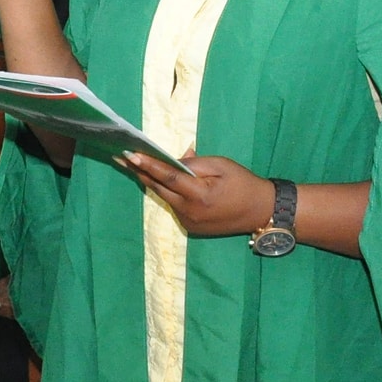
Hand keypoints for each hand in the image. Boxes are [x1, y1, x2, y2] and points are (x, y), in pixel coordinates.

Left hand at [120, 151, 275, 237]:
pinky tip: (158, 179)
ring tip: (134, 164)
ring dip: (152, 181)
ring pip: (164, 197)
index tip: (130, 154)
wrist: (260, 211)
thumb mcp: (222, 165)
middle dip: (140, 172)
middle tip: (120, 157)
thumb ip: (195, 163)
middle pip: (159, 188)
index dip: (148, 165)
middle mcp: (190, 212)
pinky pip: (173, 205)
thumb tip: (173, 159)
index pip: (169, 177)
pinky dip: (167, 192)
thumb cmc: (243, 183)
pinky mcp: (190, 227)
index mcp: (200, 195)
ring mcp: (188, 222)